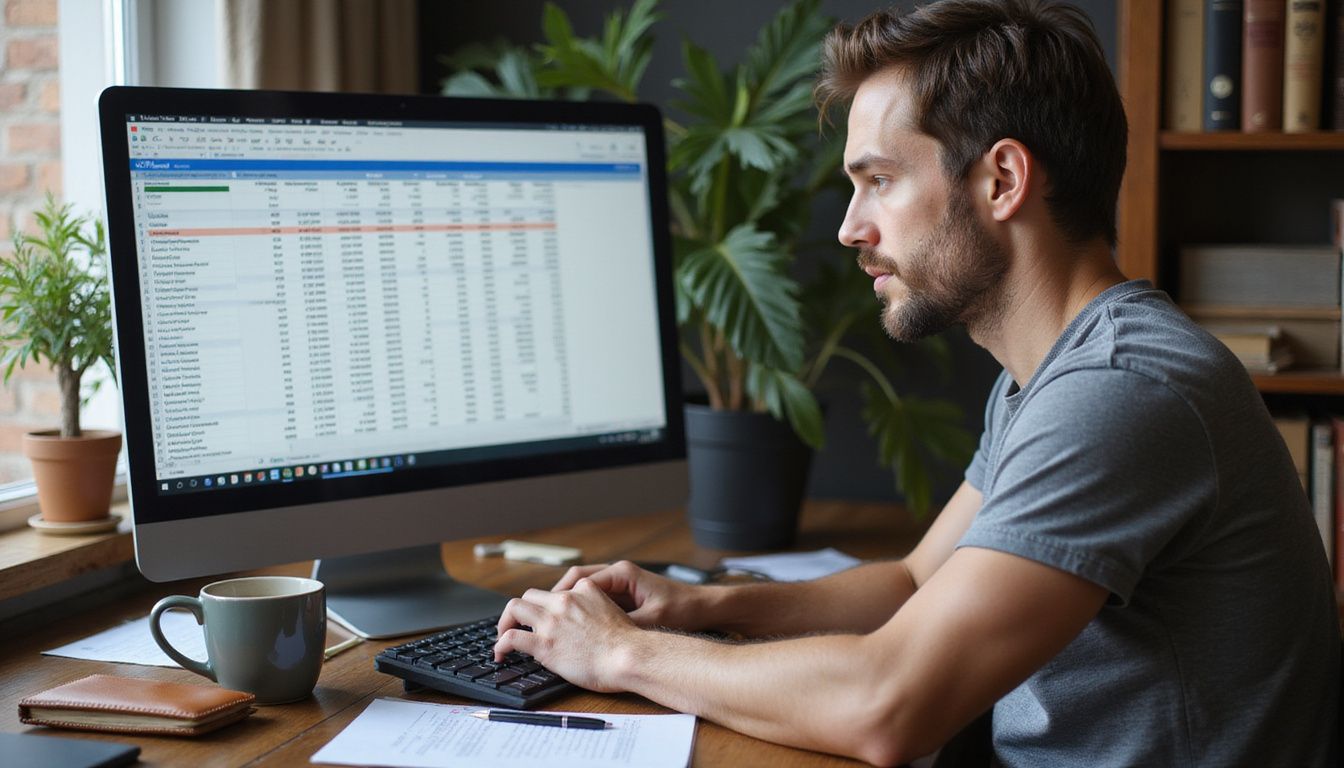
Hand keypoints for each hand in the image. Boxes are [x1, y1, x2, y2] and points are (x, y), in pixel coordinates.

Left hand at [493, 578, 639, 692]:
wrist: (628, 656)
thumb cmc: (627, 643)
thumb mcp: (612, 611)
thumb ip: (594, 609)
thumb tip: (584, 624)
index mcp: (583, 590)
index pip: (555, 592)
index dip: (546, 606)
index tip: (543, 618)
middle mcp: (564, 601)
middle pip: (530, 595)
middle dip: (521, 611)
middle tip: (518, 626)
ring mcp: (552, 621)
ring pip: (514, 608)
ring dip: (505, 622)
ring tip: (502, 636)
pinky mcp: (544, 643)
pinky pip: (511, 637)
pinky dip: (500, 644)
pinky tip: (501, 654)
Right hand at [550, 560, 700, 629]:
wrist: (704, 608)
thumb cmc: (682, 609)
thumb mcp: (651, 620)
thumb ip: (623, 624)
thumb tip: (596, 635)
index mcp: (622, 573)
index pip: (580, 578)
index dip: (560, 595)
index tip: (546, 609)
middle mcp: (619, 574)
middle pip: (577, 580)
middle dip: (558, 597)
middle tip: (541, 614)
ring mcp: (621, 584)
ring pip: (585, 590)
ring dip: (569, 603)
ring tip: (554, 622)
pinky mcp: (625, 596)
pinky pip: (596, 600)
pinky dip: (583, 610)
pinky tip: (576, 627)